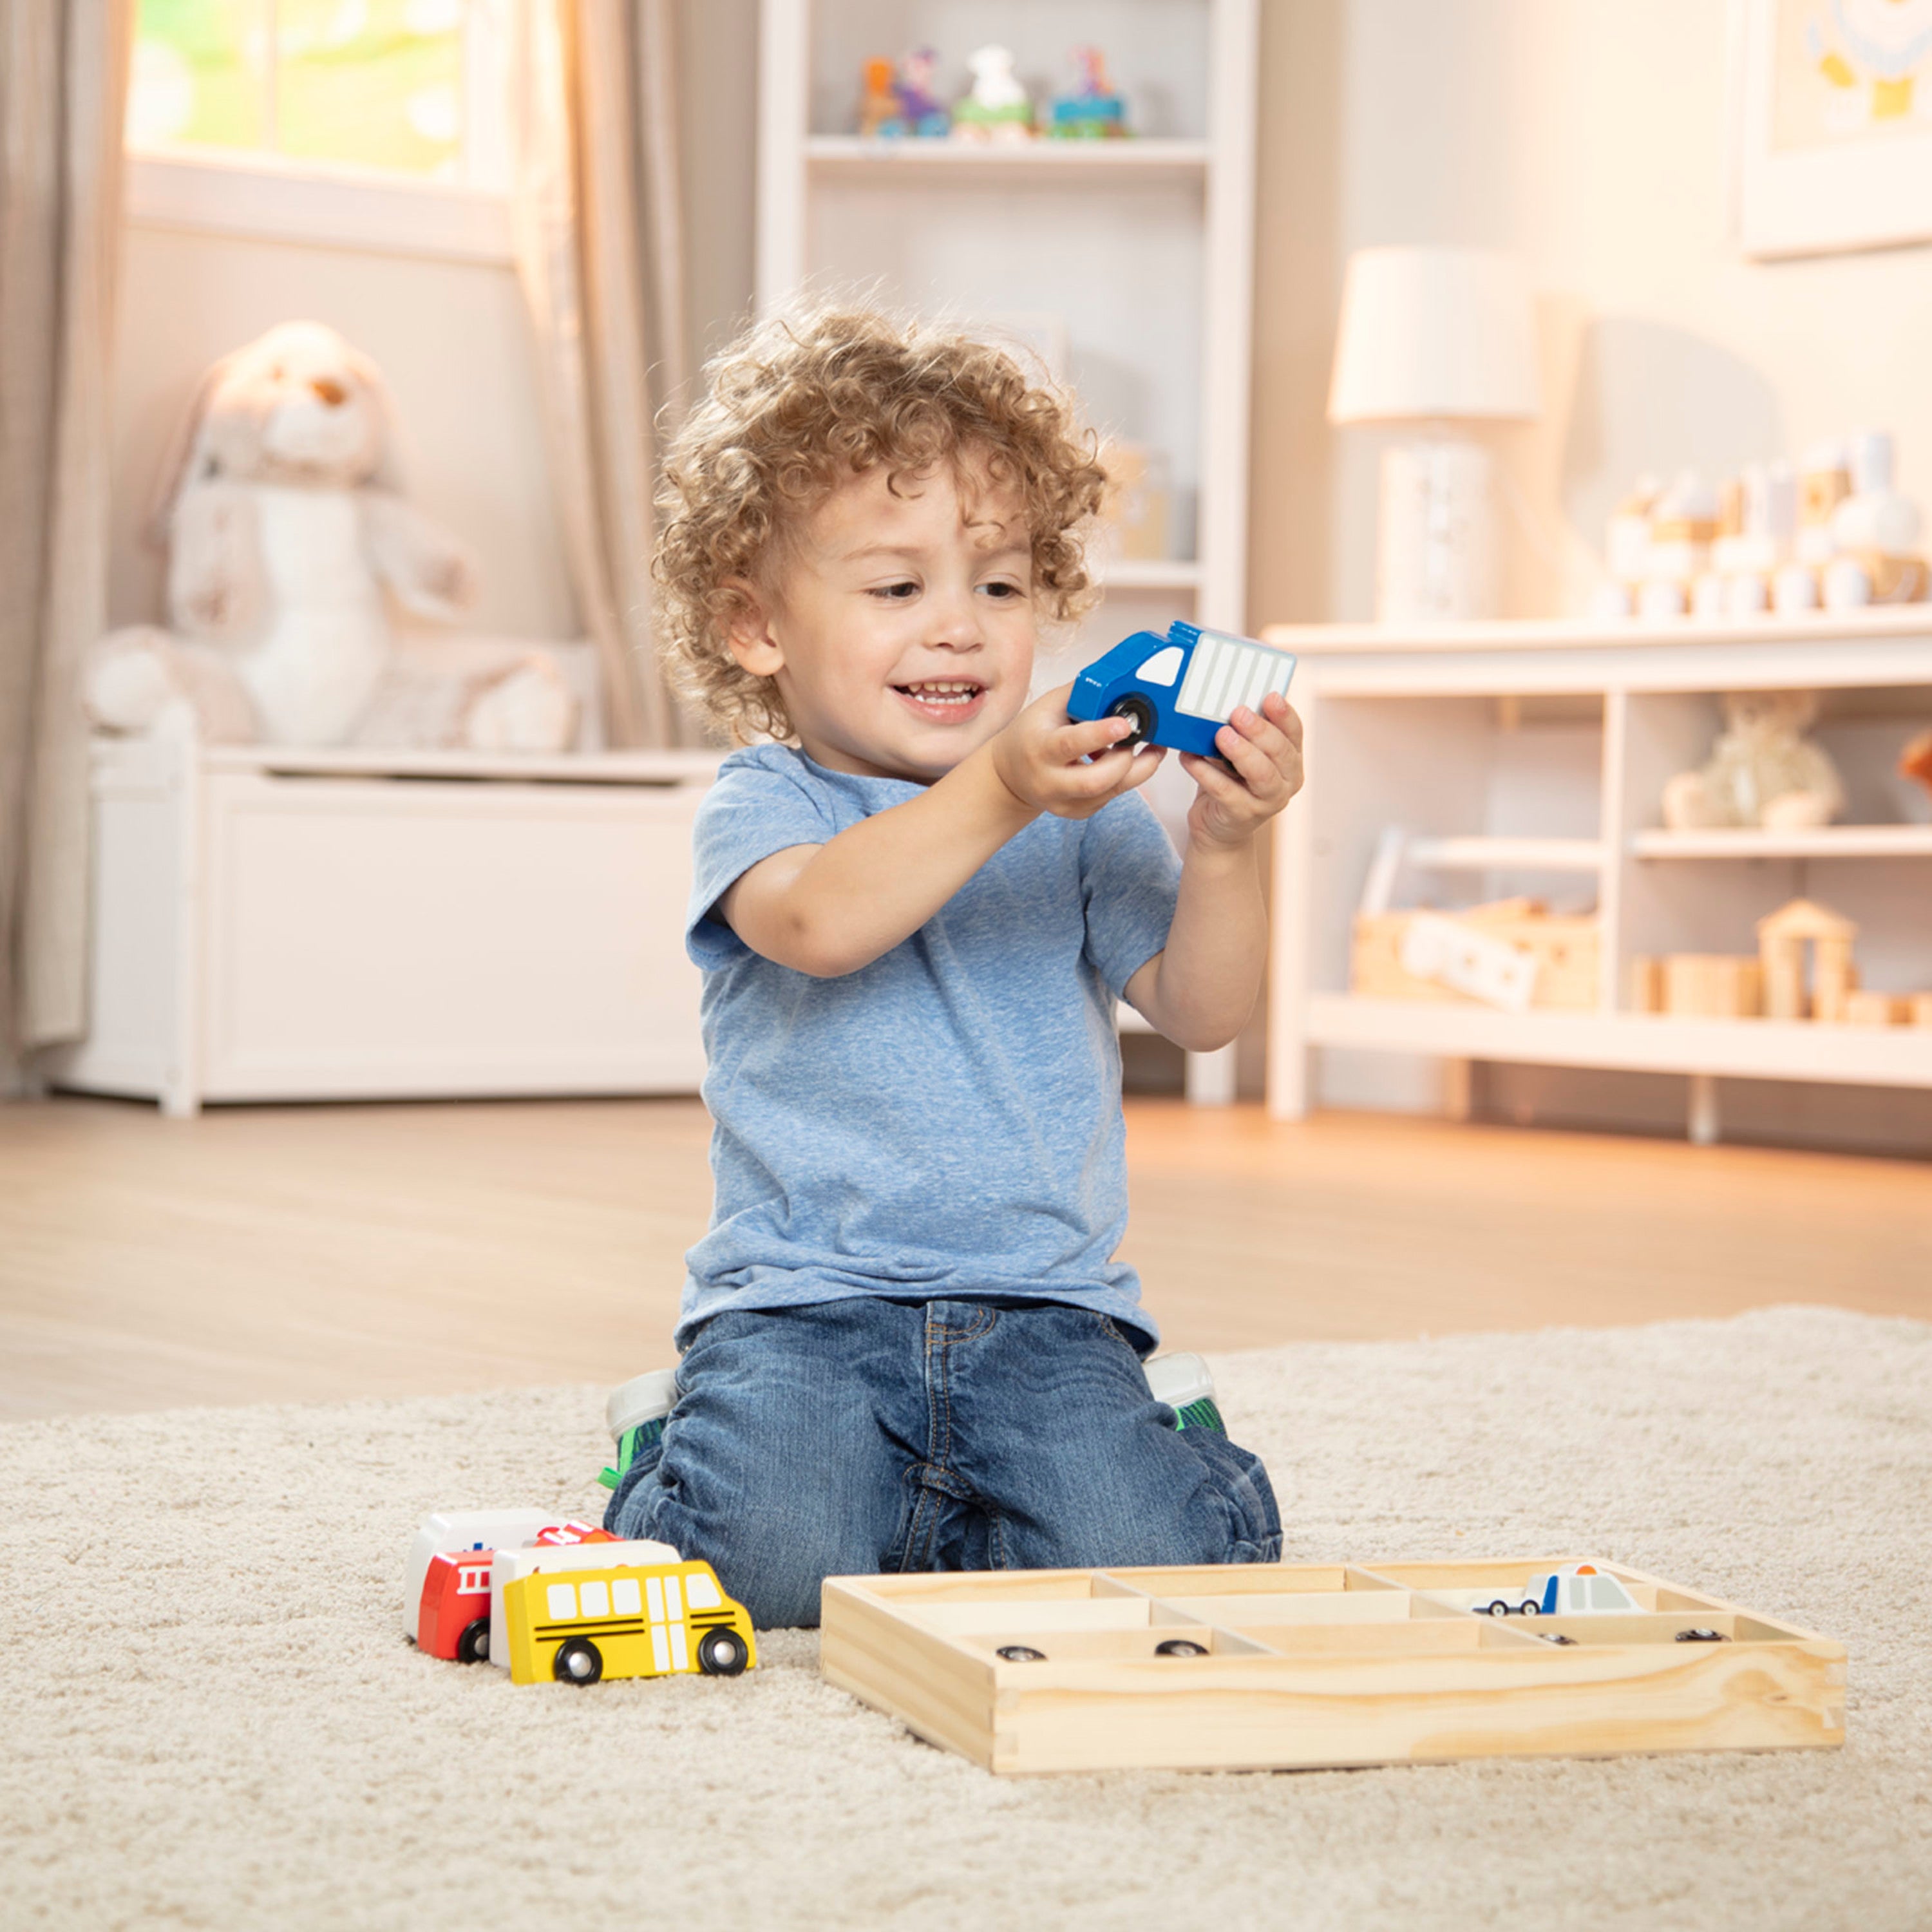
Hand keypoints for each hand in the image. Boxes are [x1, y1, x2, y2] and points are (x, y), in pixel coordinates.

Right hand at [988, 683, 1166, 820]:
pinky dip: (1123, 779)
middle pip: (1095, 782)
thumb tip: (1120, 683)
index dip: (1100, 735)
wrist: (1010, 774)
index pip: (1070, 744)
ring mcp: (1062, 802)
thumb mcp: (1048, 706)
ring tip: (1151, 749)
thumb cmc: (1032, 733)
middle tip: (1144, 739)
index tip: (1125, 724)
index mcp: (1040, 748)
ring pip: (1109, 794)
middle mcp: (1049, 781)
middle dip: (1126, 760)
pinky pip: (1109, 799)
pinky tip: (1122, 762)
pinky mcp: (1076, 813)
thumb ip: (1082, 695)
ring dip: (1137, 770)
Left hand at [1179, 693, 1303, 849]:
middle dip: (1260, 731)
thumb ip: (1243, 733)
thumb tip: (1226, 702)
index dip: (1284, 714)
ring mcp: (1268, 801)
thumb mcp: (1241, 754)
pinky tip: (1190, 757)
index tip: (1270, 696)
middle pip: (1280, 752)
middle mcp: (1286, 781)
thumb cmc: (1231, 782)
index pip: (1294, 733)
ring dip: (1241, 752)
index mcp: (1290, 760)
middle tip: (1238, 714)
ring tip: (1221, 735)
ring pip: (1261, 774)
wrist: (1218, 828)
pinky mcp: (1243, 815)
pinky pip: (1225, 791)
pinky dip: (1206, 772)